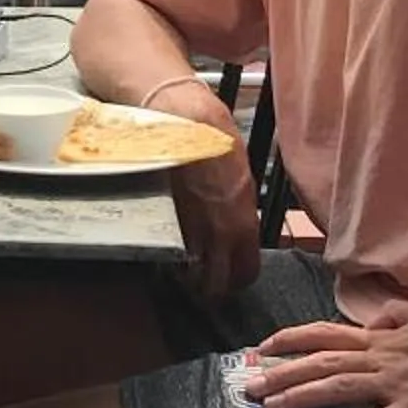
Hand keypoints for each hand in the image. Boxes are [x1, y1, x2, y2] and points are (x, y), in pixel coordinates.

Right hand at [152, 80, 255, 299]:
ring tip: (187, 270)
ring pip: (189, 271)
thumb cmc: (215, 139)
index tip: (233, 279)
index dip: (239, 280)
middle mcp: (215, 231)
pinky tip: (171, 248)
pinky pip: (169, 248)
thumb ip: (240, 209)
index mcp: (241, 221)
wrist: (182, 119)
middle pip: (216, 283)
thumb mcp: (241, 176)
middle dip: (212, 288)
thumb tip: (238, 227)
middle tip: (209, 286)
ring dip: (189, 275)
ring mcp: (186, 226)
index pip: (245, 272)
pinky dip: (171, 254)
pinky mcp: (161, 217)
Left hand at [249, 299, 407, 407]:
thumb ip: (400, 316)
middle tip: (248, 385)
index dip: (292, 339)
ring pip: (339, 388)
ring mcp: (398, 383)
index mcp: (385, 338)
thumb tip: (376, 319)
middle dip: (282, 371)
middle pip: (322, 362)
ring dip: (302, 398)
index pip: (327, 335)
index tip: (262, 346)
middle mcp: (384, 358)